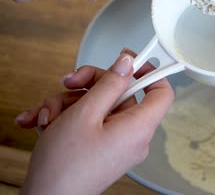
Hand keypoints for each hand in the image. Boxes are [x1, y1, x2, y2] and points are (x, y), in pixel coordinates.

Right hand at [15, 50, 173, 194]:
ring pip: (99, 106)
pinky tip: (41, 122)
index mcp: (139, 126)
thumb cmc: (65, 165)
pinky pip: (90, 122)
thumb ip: (109, 84)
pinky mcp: (101, 147)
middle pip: (120, 93)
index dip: (148, 71)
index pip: (162, 92)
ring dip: (69, 103)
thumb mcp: (85, 114)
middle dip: (89, 85)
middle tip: (69, 82)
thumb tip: (127, 62)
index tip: (127, 61)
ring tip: (46, 115)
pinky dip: (66, 118)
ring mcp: (116, 142)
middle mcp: (133, 135)